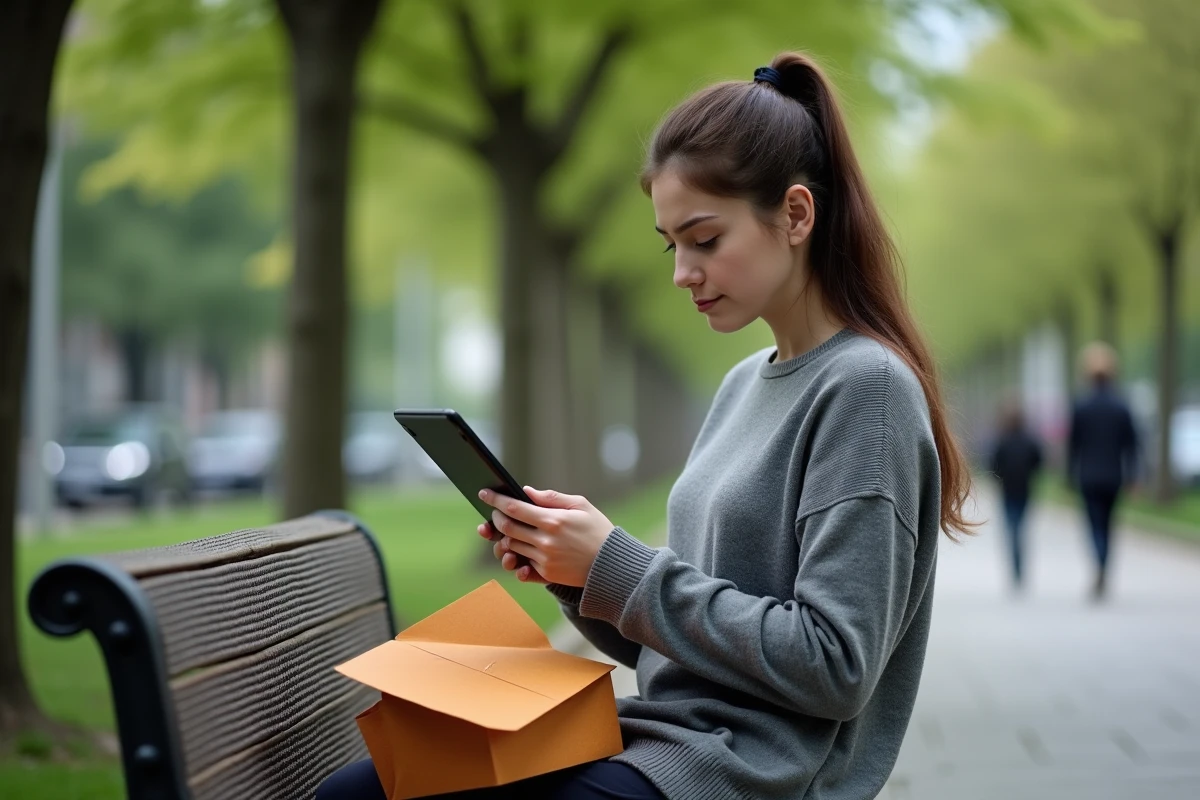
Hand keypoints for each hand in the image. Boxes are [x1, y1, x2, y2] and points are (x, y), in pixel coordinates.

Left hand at [475, 486, 614, 586]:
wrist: (613, 565)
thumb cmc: (598, 530)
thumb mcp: (581, 506)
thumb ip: (552, 498)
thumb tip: (527, 491)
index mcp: (553, 521)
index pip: (514, 508)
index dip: (495, 500)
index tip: (484, 493)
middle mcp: (545, 542)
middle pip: (507, 528)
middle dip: (496, 518)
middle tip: (496, 512)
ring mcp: (544, 560)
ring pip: (511, 547)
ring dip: (505, 538)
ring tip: (509, 530)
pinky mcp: (546, 575)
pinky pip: (522, 566)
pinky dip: (517, 557)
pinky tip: (519, 550)